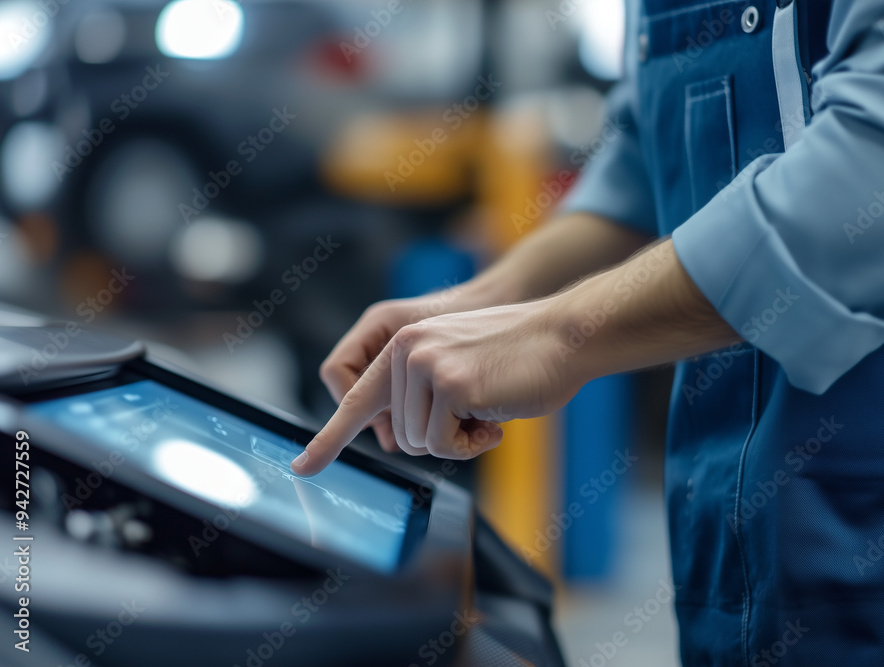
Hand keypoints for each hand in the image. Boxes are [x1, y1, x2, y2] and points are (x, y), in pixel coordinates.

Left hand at [294, 300, 582, 474]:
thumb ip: (423, 391)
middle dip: (440, 436)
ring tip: (488, 406)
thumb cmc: (520, 358)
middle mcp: (405, 350)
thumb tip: (400, 438)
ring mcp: (425, 365)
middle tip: (477, 410)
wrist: (564, 336)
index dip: (329, 439)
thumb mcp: (457, 366)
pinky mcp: (450, 384)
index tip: (303, 466)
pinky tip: (495, 415)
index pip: (356, 398)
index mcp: (402, 344)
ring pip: (421, 443)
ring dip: (458, 438)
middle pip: (400, 434)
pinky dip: (473, 443)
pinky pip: (445, 444)